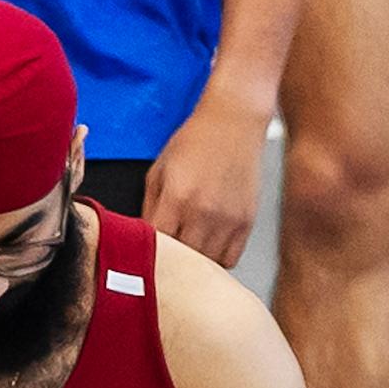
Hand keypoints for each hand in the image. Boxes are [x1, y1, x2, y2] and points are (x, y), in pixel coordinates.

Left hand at [142, 88, 271, 268]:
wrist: (234, 122)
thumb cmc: (194, 142)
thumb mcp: (159, 170)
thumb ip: (149, 208)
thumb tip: (142, 239)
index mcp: (177, 198)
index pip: (156, 245)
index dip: (147, 252)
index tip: (144, 254)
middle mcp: (204, 212)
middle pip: (181, 261)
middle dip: (169, 261)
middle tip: (164, 257)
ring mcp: (227, 220)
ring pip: (205, 265)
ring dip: (193, 263)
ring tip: (186, 250)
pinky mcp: (246, 223)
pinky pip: (229, 260)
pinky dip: (216, 259)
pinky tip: (208, 245)